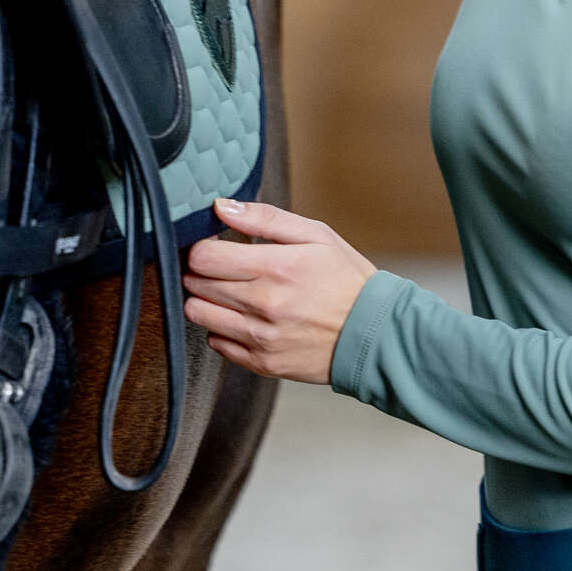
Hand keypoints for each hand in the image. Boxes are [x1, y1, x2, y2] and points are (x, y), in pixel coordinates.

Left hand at [183, 199, 376, 384]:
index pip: (203, 257)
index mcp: (276, 267)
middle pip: (196, 284)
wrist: (375, 334)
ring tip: (227, 291)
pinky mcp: (262, 364)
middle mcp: (263, 305)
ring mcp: (261, 338)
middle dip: (199, 270)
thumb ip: (264, 217)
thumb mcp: (315, 235)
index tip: (213, 244)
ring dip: (204, 299)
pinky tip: (242, 317)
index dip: (201, 246)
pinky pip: (216, 344)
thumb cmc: (345, 278)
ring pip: (198, 315)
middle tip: (219, 265)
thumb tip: (220, 206)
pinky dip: (220, 329)